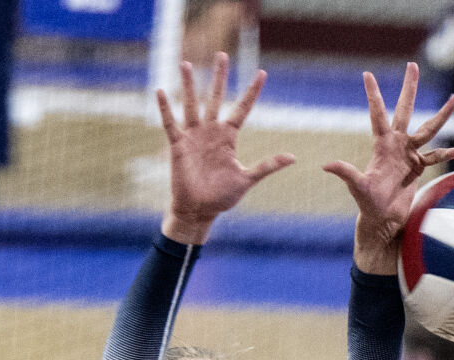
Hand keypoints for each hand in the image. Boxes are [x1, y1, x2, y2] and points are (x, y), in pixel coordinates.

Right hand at [154, 54, 295, 243]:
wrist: (198, 210)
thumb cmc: (222, 198)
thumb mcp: (247, 180)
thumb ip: (267, 166)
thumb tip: (293, 158)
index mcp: (229, 138)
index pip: (242, 109)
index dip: (252, 92)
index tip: (262, 73)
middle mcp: (211, 132)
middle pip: (216, 98)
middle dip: (220, 77)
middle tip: (222, 55)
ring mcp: (194, 137)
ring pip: (192, 104)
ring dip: (190, 85)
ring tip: (186, 64)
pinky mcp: (178, 145)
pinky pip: (170, 123)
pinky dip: (165, 108)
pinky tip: (161, 91)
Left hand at [322, 63, 453, 273]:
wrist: (383, 221)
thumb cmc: (368, 205)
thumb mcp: (358, 187)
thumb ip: (346, 173)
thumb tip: (326, 165)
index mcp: (382, 145)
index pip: (378, 114)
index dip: (374, 94)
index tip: (367, 74)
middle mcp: (396, 144)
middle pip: (404, 110)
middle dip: (409, 88)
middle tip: (412, 65)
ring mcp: (409, 154)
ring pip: (428, 129)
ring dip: (441, 115)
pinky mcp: (418, 167)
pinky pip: (436, 156)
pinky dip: (448, 153)